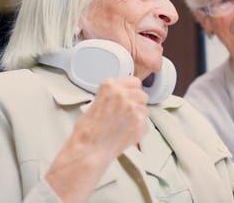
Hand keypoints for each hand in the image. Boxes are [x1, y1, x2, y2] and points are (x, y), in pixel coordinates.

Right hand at [45, 76, 148, 201]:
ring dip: (138, 115)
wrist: (89, 150)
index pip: (134, 81)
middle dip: (136, 103)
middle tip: (125, 113)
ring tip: (123, 124)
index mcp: (111, 86)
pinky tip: (126, 132)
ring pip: (145, 109)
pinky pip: (146, 123)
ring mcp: (134, 109)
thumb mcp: (96, 102)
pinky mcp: (141, 123)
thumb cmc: (87, 130)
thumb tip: (126, 94)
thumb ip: (113, 95)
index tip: (129, 96)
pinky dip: (139, 128)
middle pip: (142, 94)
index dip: (132, 90)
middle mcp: (124, 94)